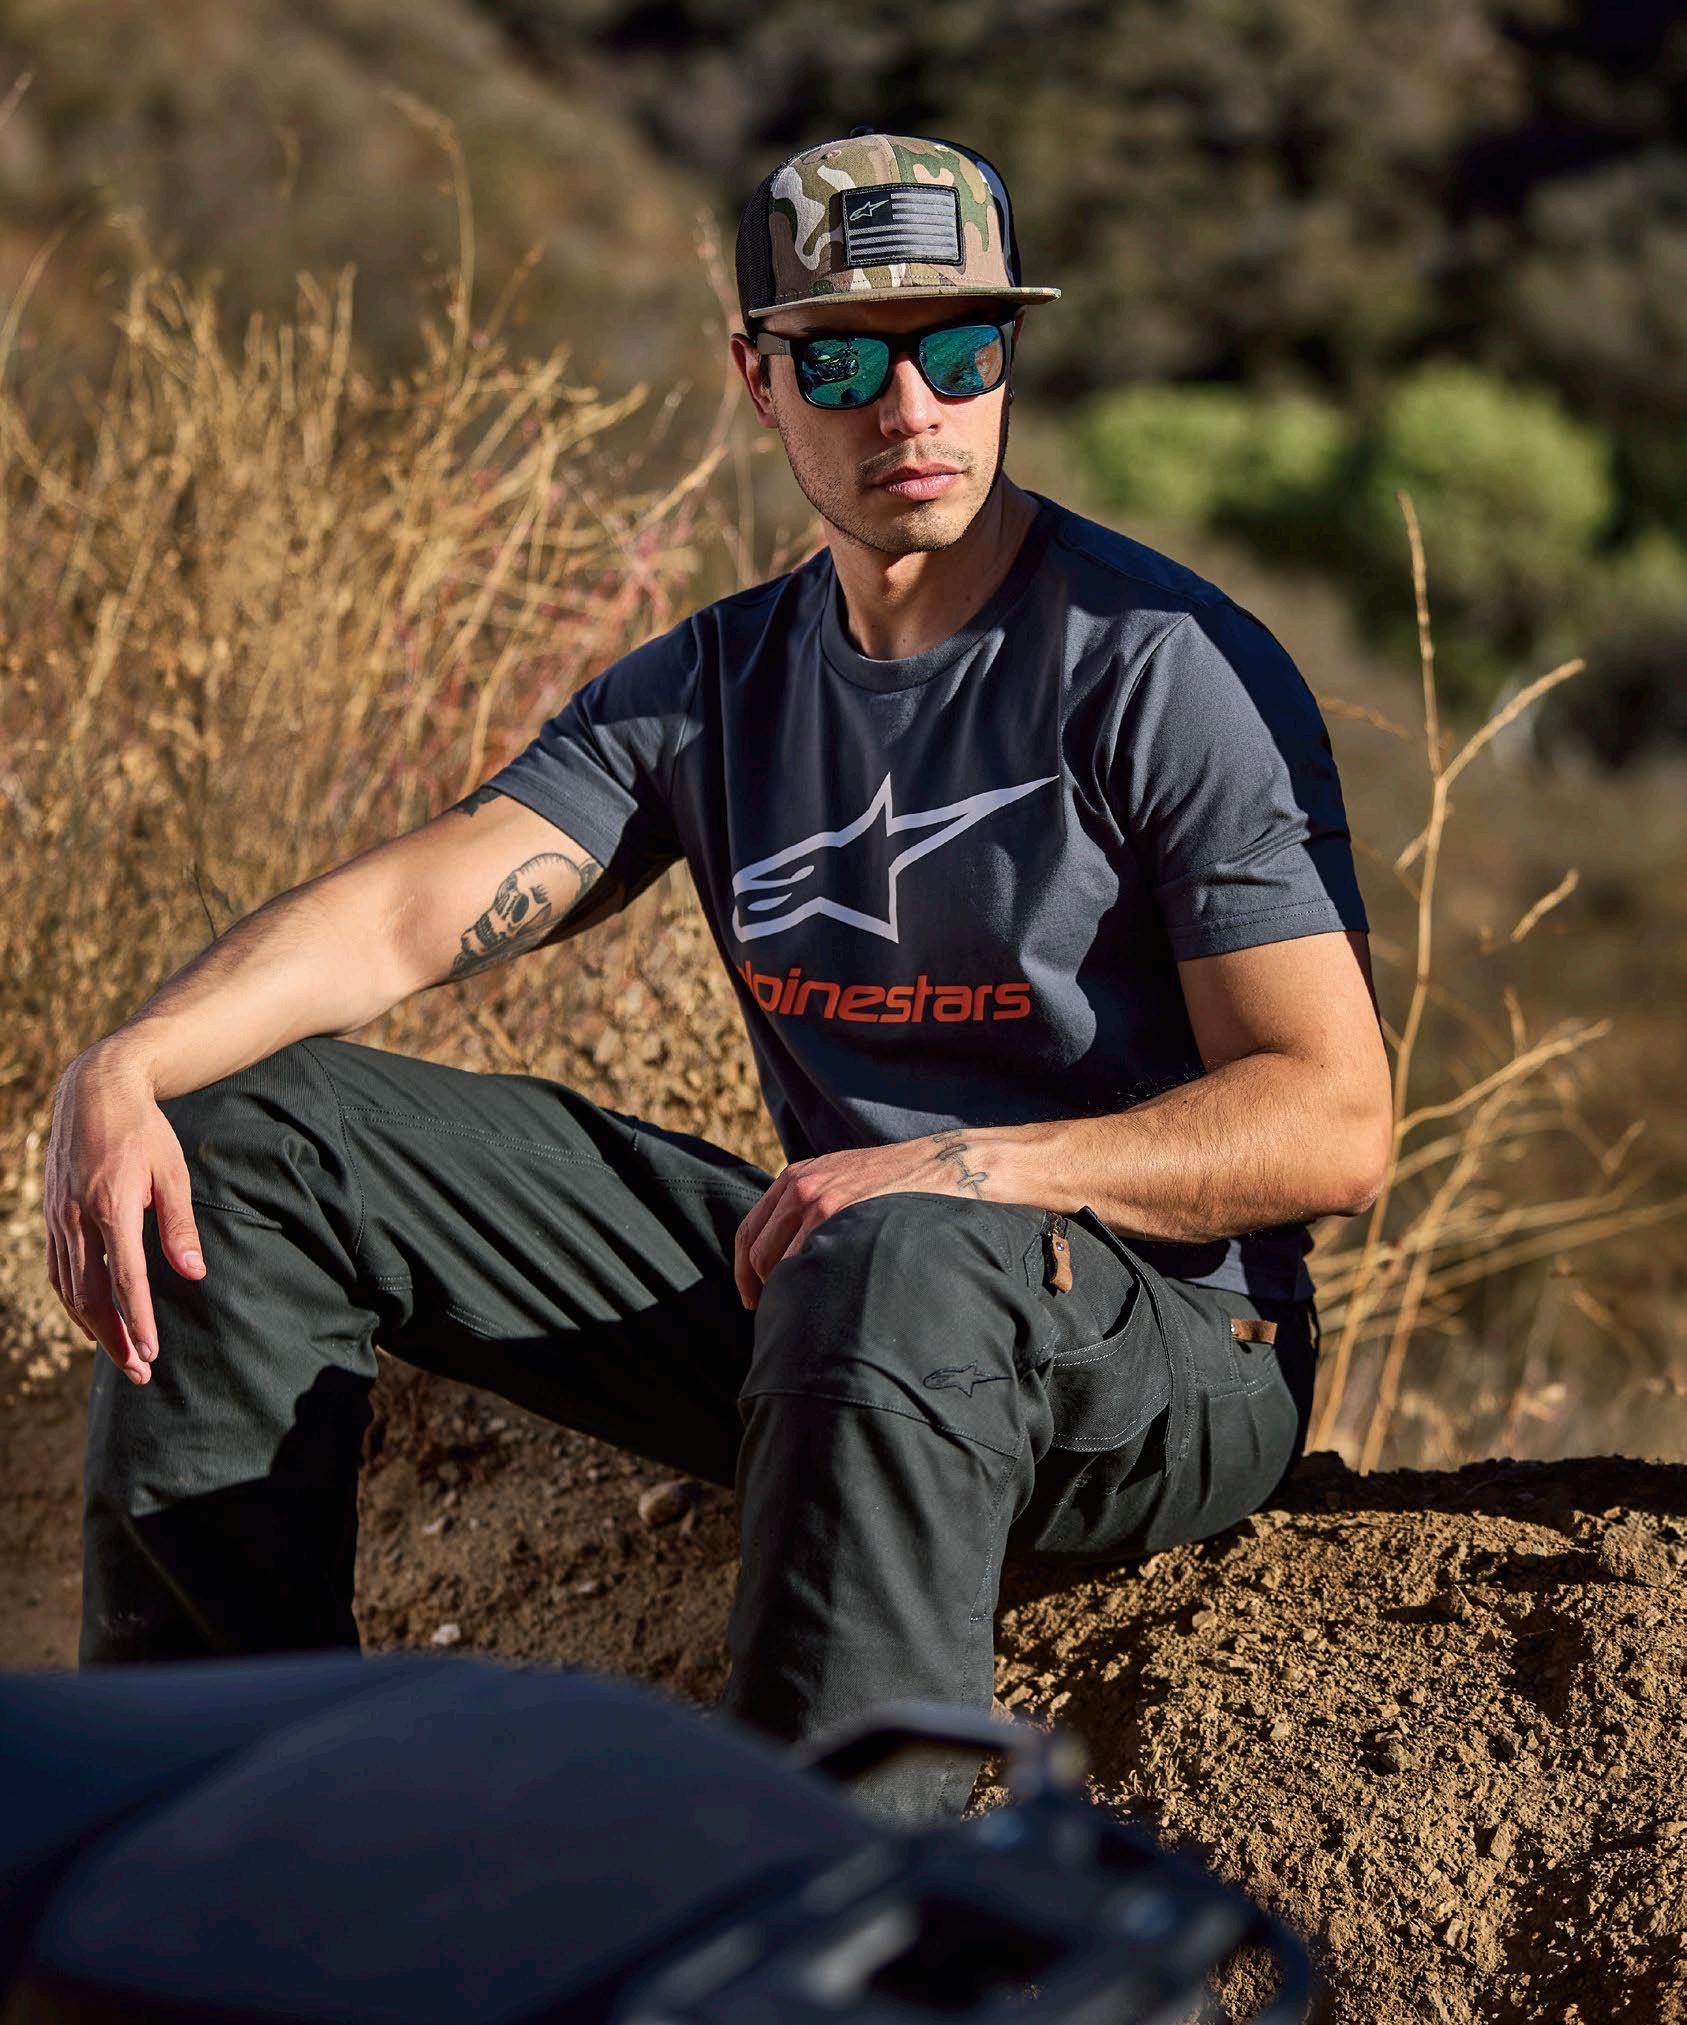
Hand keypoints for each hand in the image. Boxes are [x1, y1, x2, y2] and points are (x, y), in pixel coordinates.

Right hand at [44, 1048, 205, 1383]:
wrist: (92, 1092)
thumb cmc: (143, 1130)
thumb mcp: (172, 1172)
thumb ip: (180, 1225)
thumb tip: (194, 1274)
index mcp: (110, 1205)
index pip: (124, 1278)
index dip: (137, 1320)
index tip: (152, 1353)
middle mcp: (76, 1217)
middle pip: (88, 1295)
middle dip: (114, 1338)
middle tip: (139, 1372)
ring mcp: (57, 1218)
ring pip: (67, 1288)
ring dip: (92, 1327)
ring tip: (120, 1354)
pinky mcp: (51, 1216)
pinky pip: (58, 1270)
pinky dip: (73, 1301)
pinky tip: (92, 1317)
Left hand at [733, 1126, 1001, 1310]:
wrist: (941, 1165)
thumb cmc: (897, 1181)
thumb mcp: (843, 1177)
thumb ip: (811, 1204)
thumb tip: (790, 1254)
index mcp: (795, 1178)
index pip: (748, 1232)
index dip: (743, 1272)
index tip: (752, 1300)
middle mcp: (800, 1187)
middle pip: (757, 1254)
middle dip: (762, 1290)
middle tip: (776, 1317)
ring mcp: (818, 1200)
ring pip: (779, 1264)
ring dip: (788, 1293)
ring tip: (806, 1314)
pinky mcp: (839, 1213)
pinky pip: (808, 1264)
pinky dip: (809, 1287)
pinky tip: (826, 1302)